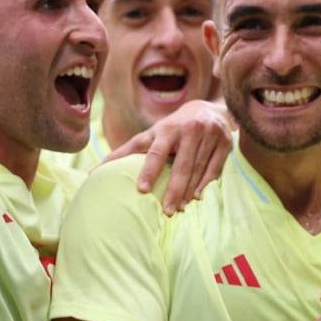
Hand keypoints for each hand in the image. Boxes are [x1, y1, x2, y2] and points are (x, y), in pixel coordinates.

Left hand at [106, 100, 232, 214]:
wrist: (209, 109)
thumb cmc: (173, 127)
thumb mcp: (152, 133)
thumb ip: (127, 151)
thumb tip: (94, 171)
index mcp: (168, 128)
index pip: (157, 152)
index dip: (149, 171)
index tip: (141, 190)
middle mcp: (190, 129)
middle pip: (182, 165)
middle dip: (174, 189)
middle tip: (166, 211)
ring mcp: (210, 135)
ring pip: (198, 168)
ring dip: (189, 191)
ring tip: (178, 208)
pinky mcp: (225, 143)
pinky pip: (215, 167)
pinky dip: (206, 183)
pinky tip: (196, 197)